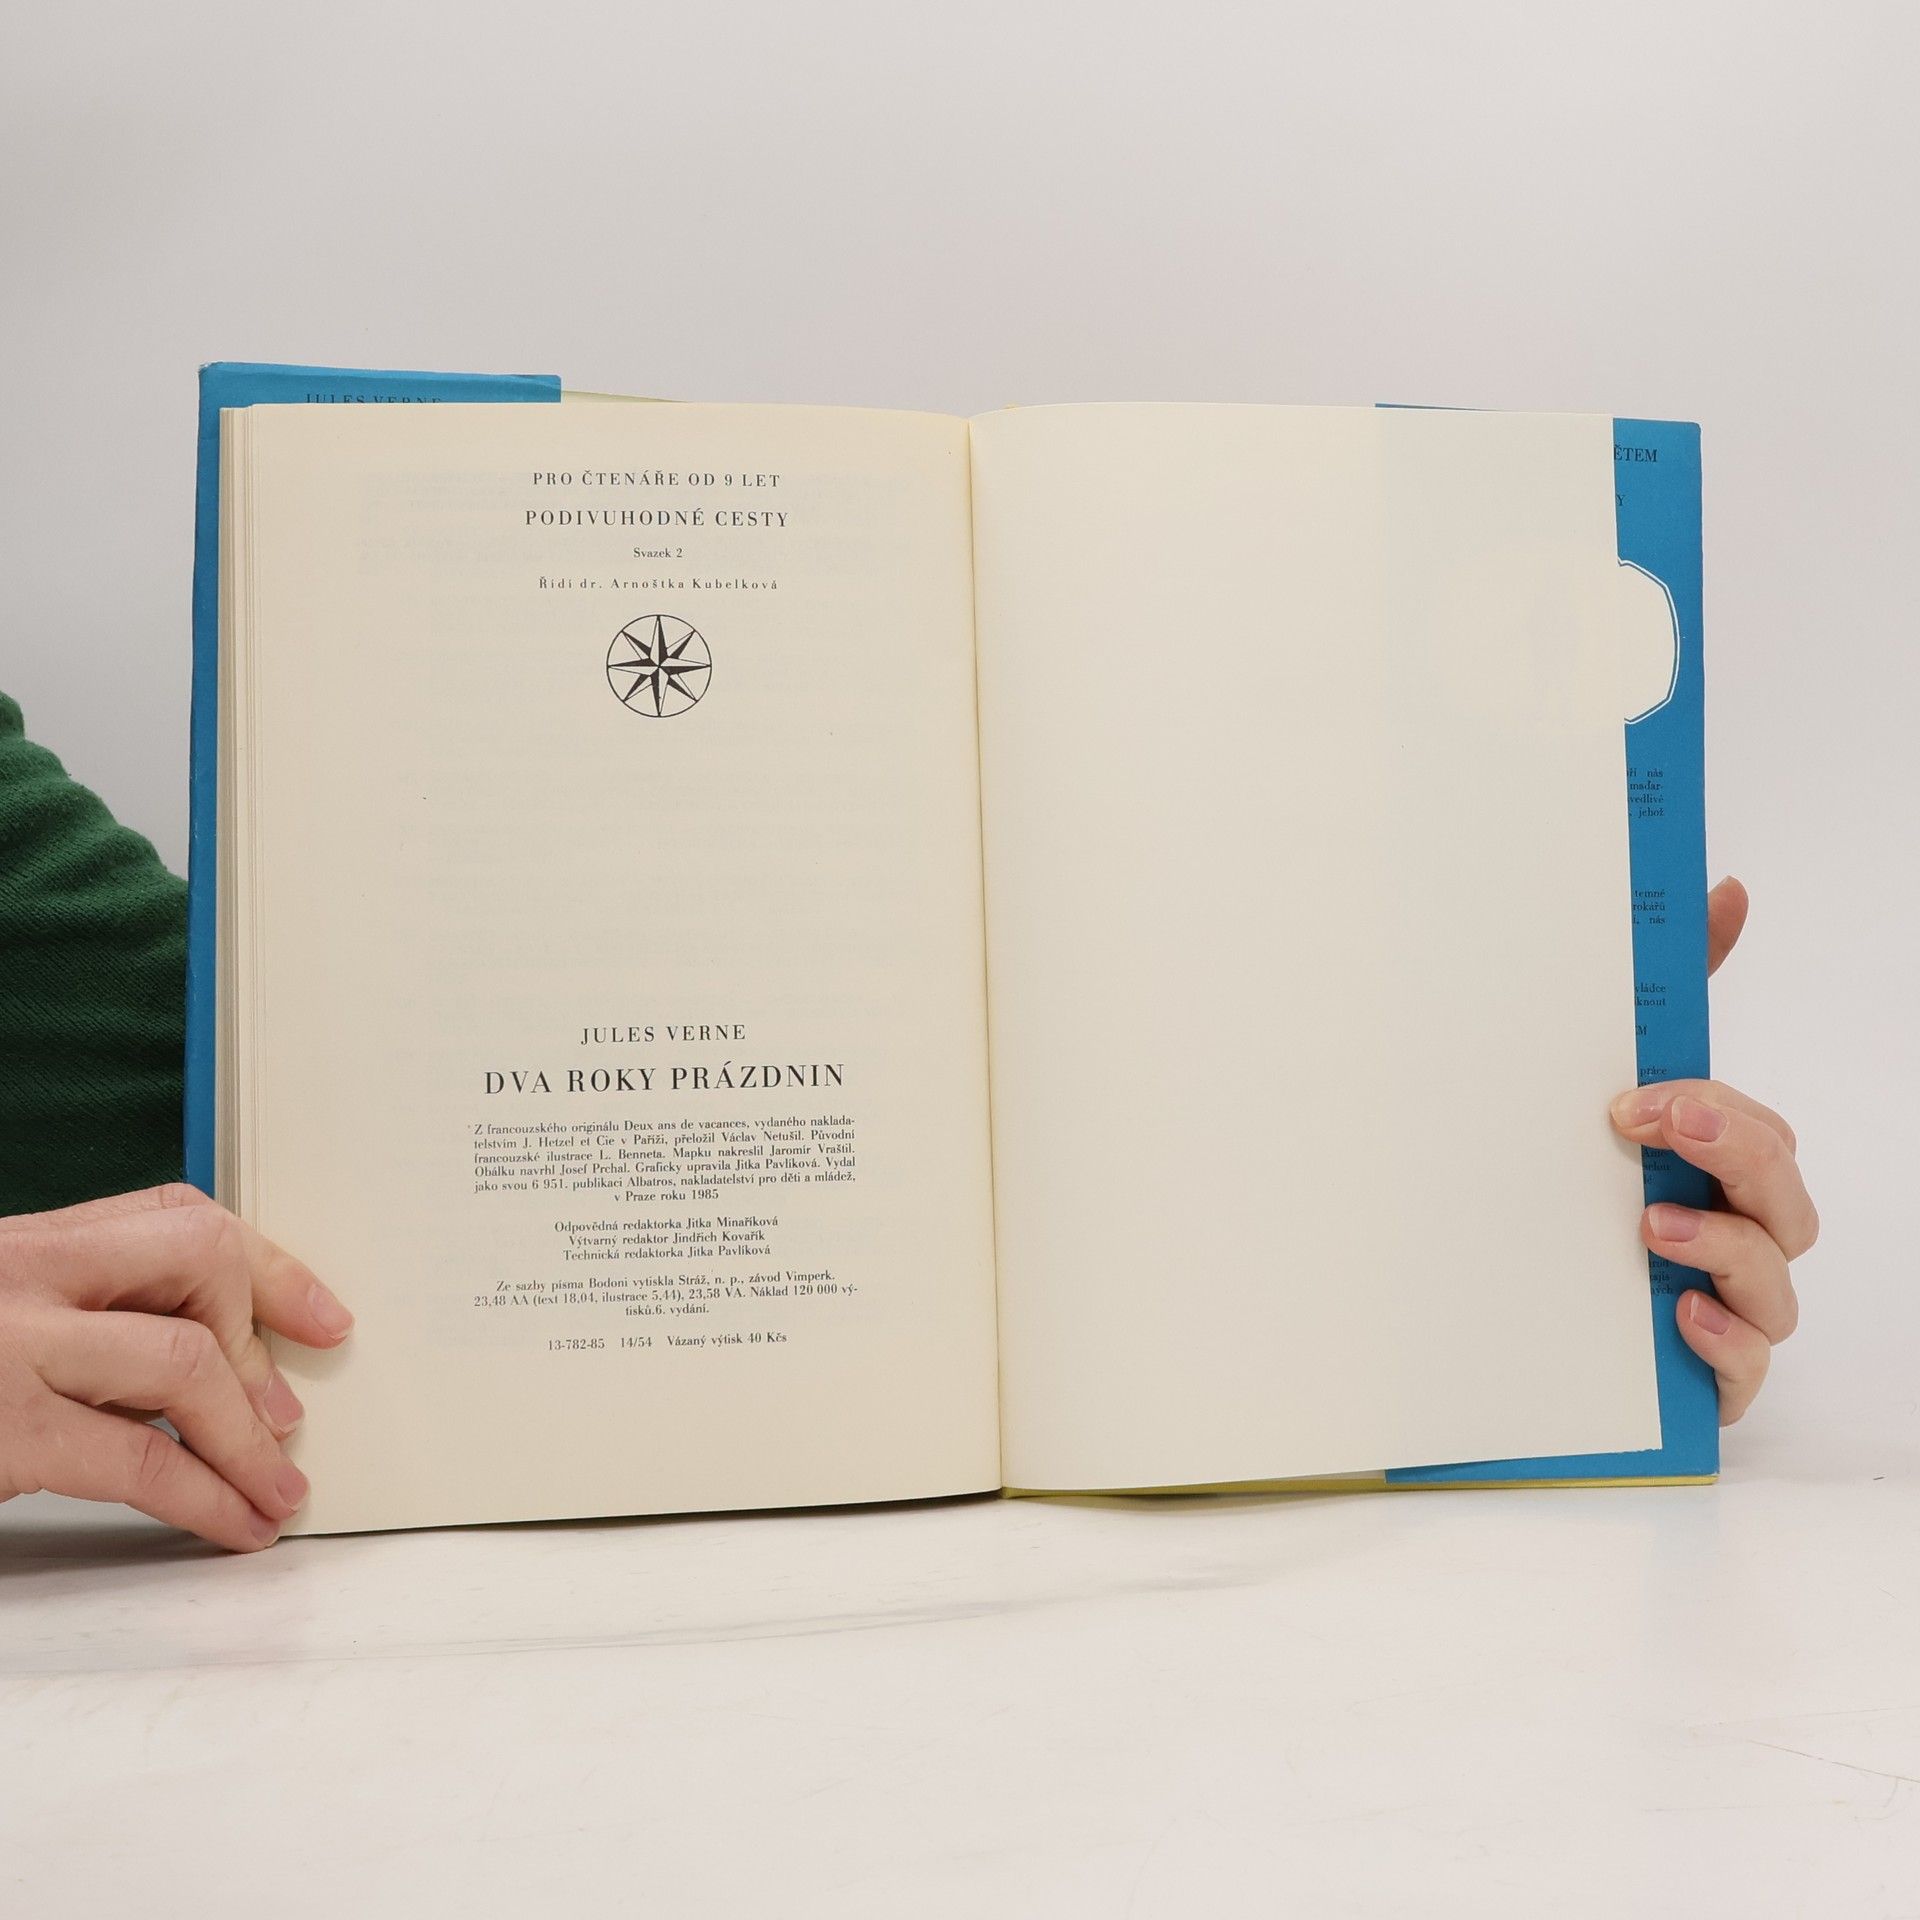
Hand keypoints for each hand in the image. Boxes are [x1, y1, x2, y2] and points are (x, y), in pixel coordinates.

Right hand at [0, 1184, 350, 1549]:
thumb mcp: (7, 1323)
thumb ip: (87, 1324)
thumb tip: (221, 1373)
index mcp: (23, 1245)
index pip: (179, 1215)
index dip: (267, 1266)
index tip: (322, 1318)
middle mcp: (17, 1273)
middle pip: (196, 1258)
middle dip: (258, 1338)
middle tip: (288, 1417)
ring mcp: (8, 1347)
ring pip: (184, 1359)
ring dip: (250, 1437)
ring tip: (280, 1491)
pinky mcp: (2, 1430)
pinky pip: (140, 1458)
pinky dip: (208, 1497)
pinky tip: (237, 1524)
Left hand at [1609, 878, 1815, 1423]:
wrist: (1500, 1305)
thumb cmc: (1583, 1191)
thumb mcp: (1611, 1092)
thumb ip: (1670, 996)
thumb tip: (1727, 888)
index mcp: (1718, 1173)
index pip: (1762, 1135)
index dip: (1716, 1111)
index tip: (1637, 1097)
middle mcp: (1737, 1238)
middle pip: (1783, 1200)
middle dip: (1732, 1157)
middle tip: (1659, 1128)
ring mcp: (1727, 1310)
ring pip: (1775, 1286)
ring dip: (1722, 1249)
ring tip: (1649, 1227)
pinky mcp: (1706, 1377)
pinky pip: (1744, 1370)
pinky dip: (1722, 1343)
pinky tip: (1678, 1316)